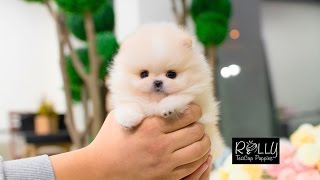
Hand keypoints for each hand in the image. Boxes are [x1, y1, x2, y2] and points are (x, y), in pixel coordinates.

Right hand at [88, 104, 210, 179]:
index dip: (195, 110)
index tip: (194, 110)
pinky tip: (195, 153)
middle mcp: (161, 145)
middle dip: (199, 126)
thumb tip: (157, 95)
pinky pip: (192, 167)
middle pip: (196, 132)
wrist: (100, 170)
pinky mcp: (166, 177)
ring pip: (199, 150)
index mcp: (151, 126)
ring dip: (203, 142)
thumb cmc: (109, 140)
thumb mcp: (122, 115)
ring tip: (200, 138)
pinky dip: (199, 158)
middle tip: (196, 124)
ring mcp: (164, 164)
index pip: (187, 115)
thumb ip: (140, 105)